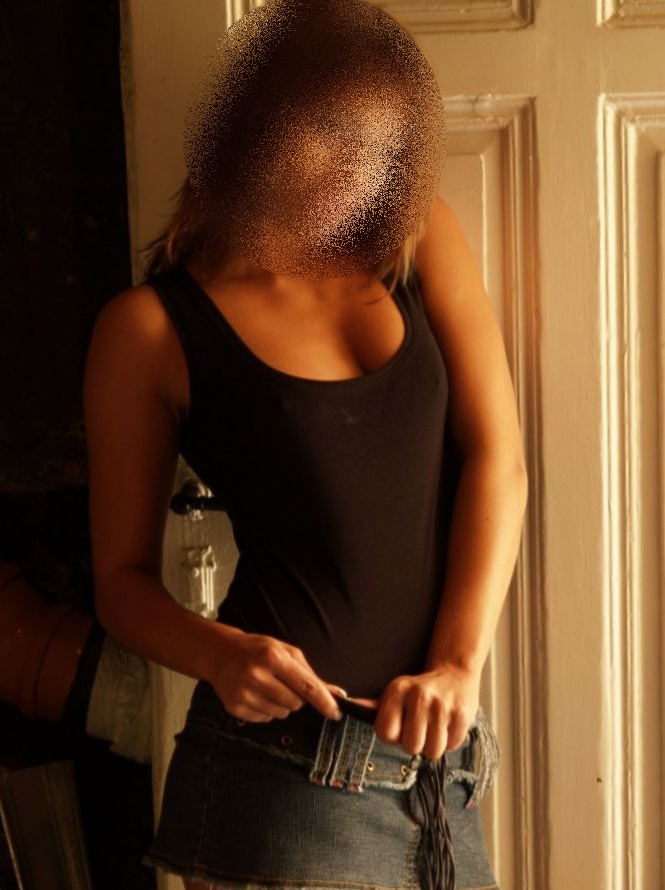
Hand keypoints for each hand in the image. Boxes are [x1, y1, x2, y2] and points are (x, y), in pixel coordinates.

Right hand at [205, 624, 344, 722]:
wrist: (220, 653)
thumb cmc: (257, 650)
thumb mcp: (285, 651)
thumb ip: (310, 673)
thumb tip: (337, 693)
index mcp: (273, 657)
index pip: (306, 686)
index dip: (324, 701)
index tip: (335, 713)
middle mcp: (257, 675)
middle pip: (295, 703)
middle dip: (296, 697)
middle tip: (283, 683)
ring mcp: (244, 693)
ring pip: (281, 714)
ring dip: (281, 704)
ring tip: (267, 686)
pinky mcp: (235, 707)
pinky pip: (265, 719)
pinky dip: (266, 710)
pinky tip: (256, 694)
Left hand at [373, 663, 480, 759]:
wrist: (455, 673)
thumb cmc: (420, 689)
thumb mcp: (395, 693)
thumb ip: (372, 706)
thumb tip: (344, 704)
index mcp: (398, 690)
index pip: (385, 733)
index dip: (393, 736)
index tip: (401, 726)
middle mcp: (419, 696)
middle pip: (411, 747)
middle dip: (416, 743)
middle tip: (420, 728)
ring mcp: (442, 705)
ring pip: (433, 751)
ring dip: (434, 745)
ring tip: (434, 727)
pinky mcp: (462, 714)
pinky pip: (452, 746)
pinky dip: (450, 740)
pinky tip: (447, 724)